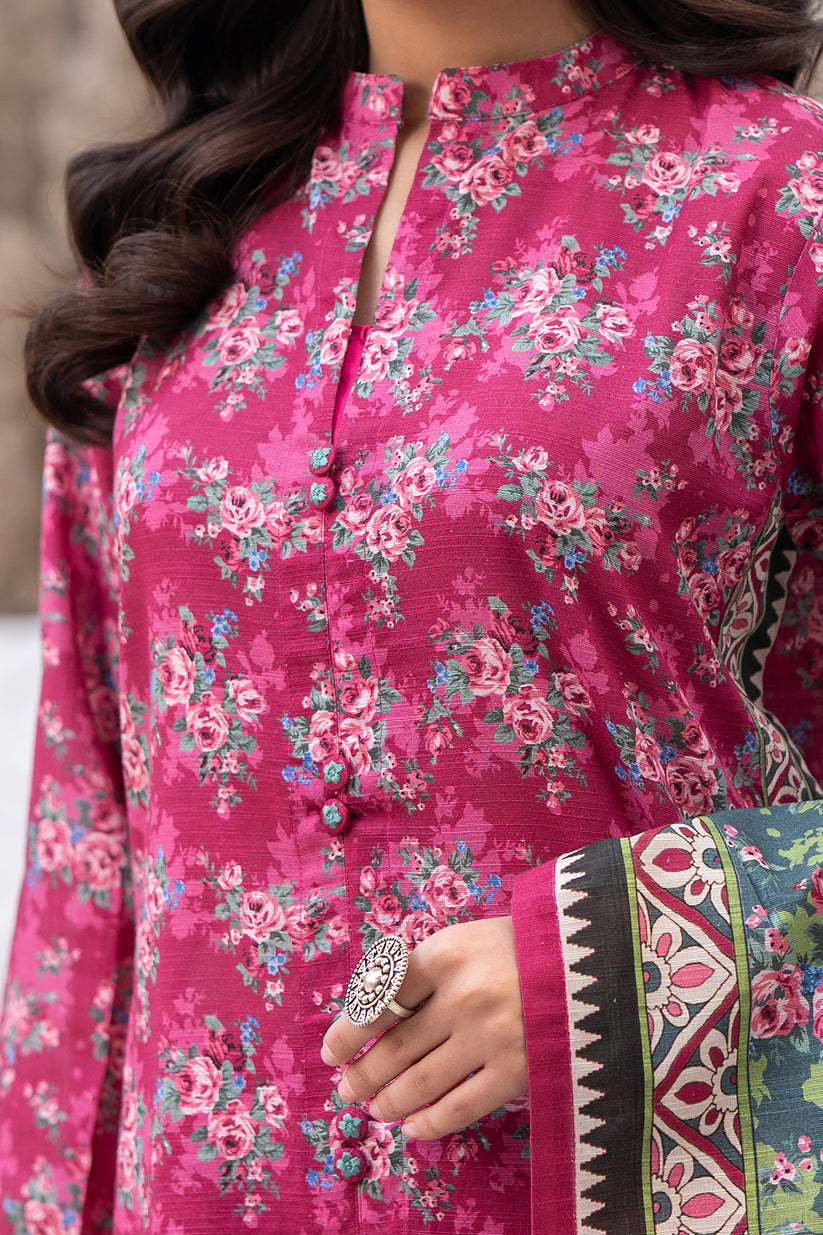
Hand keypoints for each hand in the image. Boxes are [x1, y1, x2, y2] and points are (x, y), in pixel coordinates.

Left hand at [321, 916, 526, 1140]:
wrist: (589, 960)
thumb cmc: (516, 948)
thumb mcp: (463, 941)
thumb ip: (421, 974)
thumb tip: (370, 1018)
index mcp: (443, 955)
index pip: (378, 1001)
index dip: (349, 1033)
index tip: (333, 1053)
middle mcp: (462, 996)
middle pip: (394, 1048)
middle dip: (362, 1075)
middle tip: (345, 1089)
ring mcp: (490, 1036)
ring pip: (420, 1082)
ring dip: (388, 1101)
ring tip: (374, 1109)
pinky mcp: (517, 1070)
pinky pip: (460, 1107)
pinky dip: (429, 1122)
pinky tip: (412, 1128)